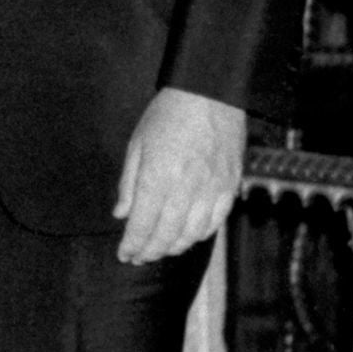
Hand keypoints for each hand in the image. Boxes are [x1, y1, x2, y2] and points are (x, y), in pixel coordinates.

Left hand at [114, 87, 244, 264]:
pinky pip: (216, 221)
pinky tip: (188, 237)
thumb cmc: (167, 115)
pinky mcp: (230, 185)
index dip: (133, 244)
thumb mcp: (137, 144)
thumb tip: (122, 214)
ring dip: (174, 247)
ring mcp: (212, 188)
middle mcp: (186, 187)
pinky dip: (200, 235)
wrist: (210, 94)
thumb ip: (129, 183)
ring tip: (161, 250)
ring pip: (192, 233)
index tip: (125, 255)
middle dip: (150, 251)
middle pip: (167, 234)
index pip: (143, 223)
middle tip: (139, 257)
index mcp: (158, 176)